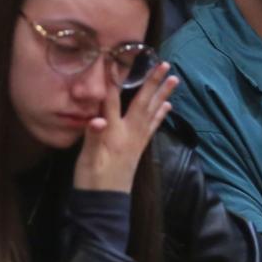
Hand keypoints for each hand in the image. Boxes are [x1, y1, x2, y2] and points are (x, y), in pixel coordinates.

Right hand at [73, 62, 177, 192]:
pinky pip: (153, 126)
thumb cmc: (92, 180)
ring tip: (174, 79)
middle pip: (142, 102)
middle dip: (152, 82)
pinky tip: (167, 106)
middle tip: (165, 64)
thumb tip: (96, 119)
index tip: (114, 58)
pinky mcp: (139, 148)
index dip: (112, 79)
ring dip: (163, 94)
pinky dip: (161, 114)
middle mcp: (128, 133)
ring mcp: (136, 140)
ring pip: (152, 112)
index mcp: (113, 133)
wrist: (105, 203)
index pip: (111, 100)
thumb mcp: (87, 159)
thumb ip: (92, 137)